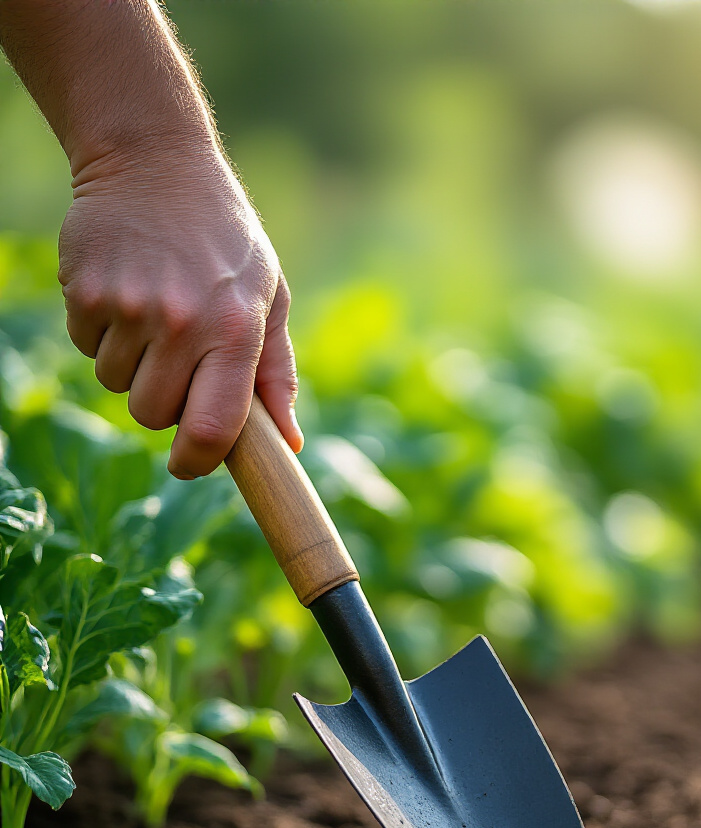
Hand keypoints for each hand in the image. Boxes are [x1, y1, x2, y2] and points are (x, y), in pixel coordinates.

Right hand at [58, 143, 302, 478]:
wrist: (155, 162)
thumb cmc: (226, 241)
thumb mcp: (270, 299)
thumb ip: (275, 374)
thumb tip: (287, 443)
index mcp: (236, 330)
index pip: (212, 428)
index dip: (197, 461)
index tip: (188, 463)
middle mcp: (183, 322)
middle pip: (153, 415)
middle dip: (162, 402)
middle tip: (176, 358)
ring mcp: (130, 307)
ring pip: (116, 384)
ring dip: (131, 364)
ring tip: (153, 313)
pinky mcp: (85, 291)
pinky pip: (87, 347)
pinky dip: (102, 332)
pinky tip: (125, 292)